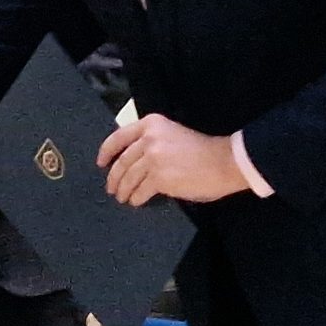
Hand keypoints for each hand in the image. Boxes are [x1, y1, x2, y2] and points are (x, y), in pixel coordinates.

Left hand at [97, 115, 251, 206]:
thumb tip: (134, 161)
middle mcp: (149, 138)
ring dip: (123, 190)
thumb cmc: (203, 150)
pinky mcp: (160, 178)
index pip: (119, 137)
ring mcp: (153, 158)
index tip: (101, 163)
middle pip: (122, 162)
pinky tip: (136, 201)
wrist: (224, 161)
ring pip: (128, 178)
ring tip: (122, 197)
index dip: (106, 152)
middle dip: (114, 177)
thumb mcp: (173, 134)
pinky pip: (140, 190)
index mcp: (152, 124)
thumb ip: (153, 142)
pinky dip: (136, 198)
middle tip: (111, 188)